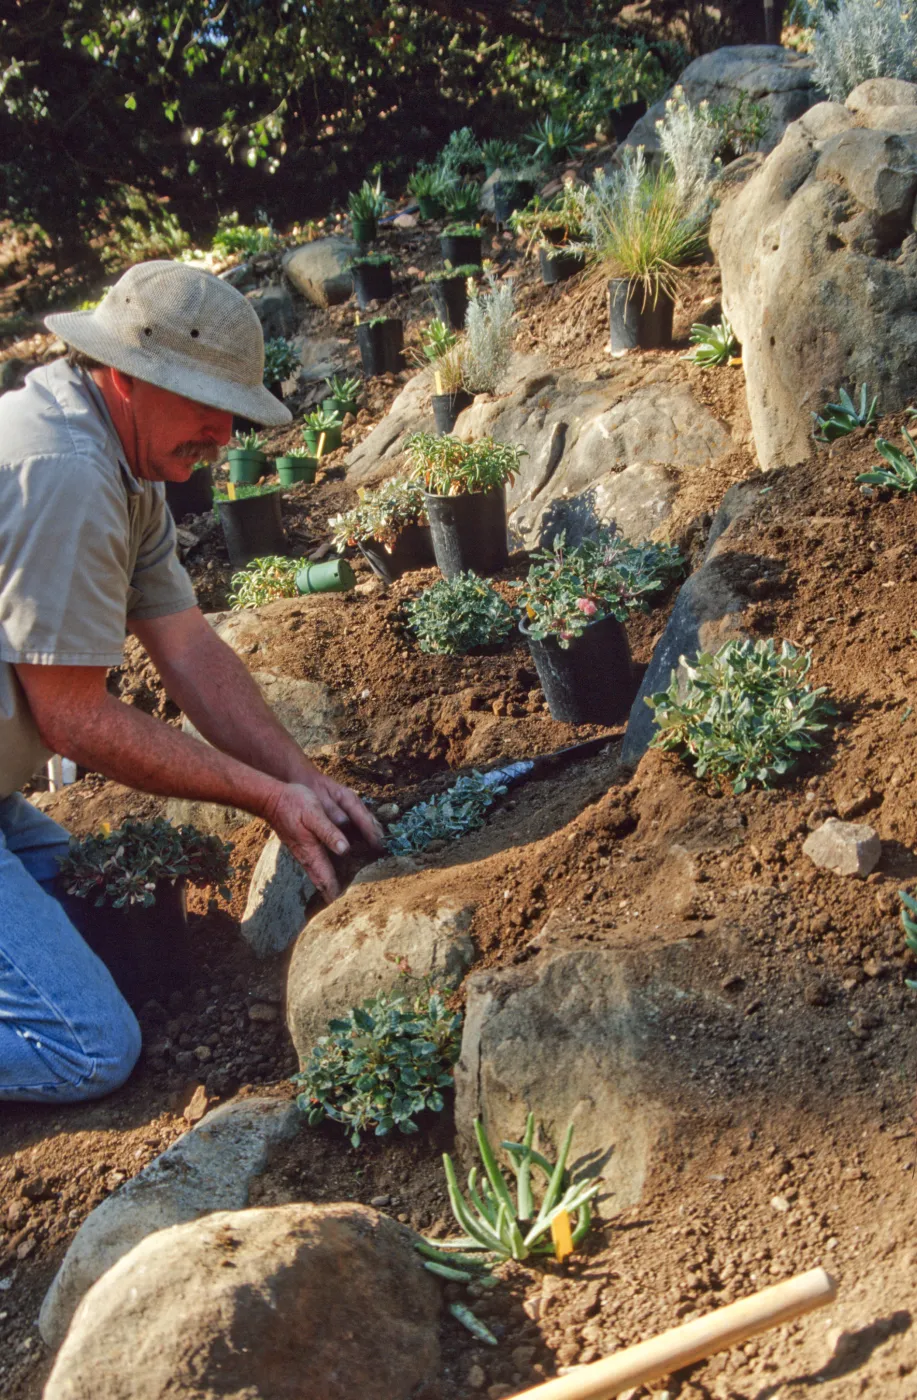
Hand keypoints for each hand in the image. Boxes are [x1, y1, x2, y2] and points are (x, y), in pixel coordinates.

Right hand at [262, 774, 384, 901]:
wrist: (272, 799)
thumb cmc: (293, 805)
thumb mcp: (314, 815)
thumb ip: (329, 832)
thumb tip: (345, 849)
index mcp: (311, 852)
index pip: (324, 879)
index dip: (334, 892)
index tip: (344, 903)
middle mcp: (305, 856)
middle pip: (320, 880)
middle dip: (331, 891)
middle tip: (344, 901)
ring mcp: (301, 852)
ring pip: (315, 873)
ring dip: (326, 882)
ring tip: (338, 890)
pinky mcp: (299, 845)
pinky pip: (312, 864)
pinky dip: (321, 871)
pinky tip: (326, 868)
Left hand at [299, 769, 385, 851]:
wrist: (305, 776)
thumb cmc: (311, 788)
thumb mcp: (319, 798)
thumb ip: (331, 811)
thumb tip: (345, 824)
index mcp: (349, 798)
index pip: (364, 818)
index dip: (372, 833)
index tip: (379, 845)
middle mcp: (354, 801)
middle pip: (369, 819)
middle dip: (377, 834)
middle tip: (384, 849)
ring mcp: (352, 804)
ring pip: (366, 820)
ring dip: (373, 832)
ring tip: (379, 847)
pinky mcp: (347, 808)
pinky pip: (360, 820)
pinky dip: (365, 829)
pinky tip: (366, 839)